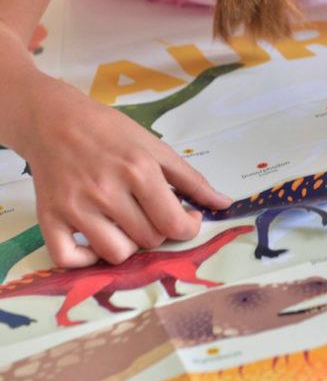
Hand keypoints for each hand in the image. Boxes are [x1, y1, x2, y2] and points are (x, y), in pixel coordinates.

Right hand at [18, 75, 231, 267]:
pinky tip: (97, 241)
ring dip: (129, 245)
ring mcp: (75, 207)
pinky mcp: (49, 218)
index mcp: (138, 170)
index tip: (188, 219)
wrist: (55, 120)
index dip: (188, 228)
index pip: (173, 224)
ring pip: (116, 253)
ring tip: (128, 224)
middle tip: (154, 213)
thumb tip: (223, 204)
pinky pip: (69, 260)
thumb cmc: (111, 131)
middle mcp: (107, 191)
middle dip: (160, 231)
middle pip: (148, 239)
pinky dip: (87, 259)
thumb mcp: (156, 147)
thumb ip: (191, 179)